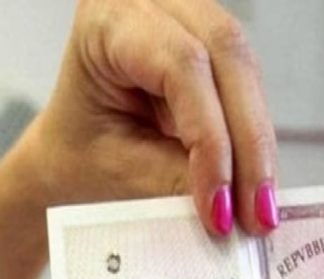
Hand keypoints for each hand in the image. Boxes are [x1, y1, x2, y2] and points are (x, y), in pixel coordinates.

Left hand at [0, 0, 277, 278]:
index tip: (219, 205)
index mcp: (107, 23)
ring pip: (245, 73)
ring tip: (256, 209)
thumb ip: (173, 179)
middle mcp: (151, 7)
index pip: (180, 66)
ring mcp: (184, 22)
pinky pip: (244, 89)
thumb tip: (233, 203)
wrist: (66, 155)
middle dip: (248, 145)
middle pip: (227, 58)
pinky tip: (251, 184)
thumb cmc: (74, 154)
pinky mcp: (205, 50)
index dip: (210, 139)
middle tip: (256, 213)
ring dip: (256, 146)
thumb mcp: (115, 169)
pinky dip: (249, 141)